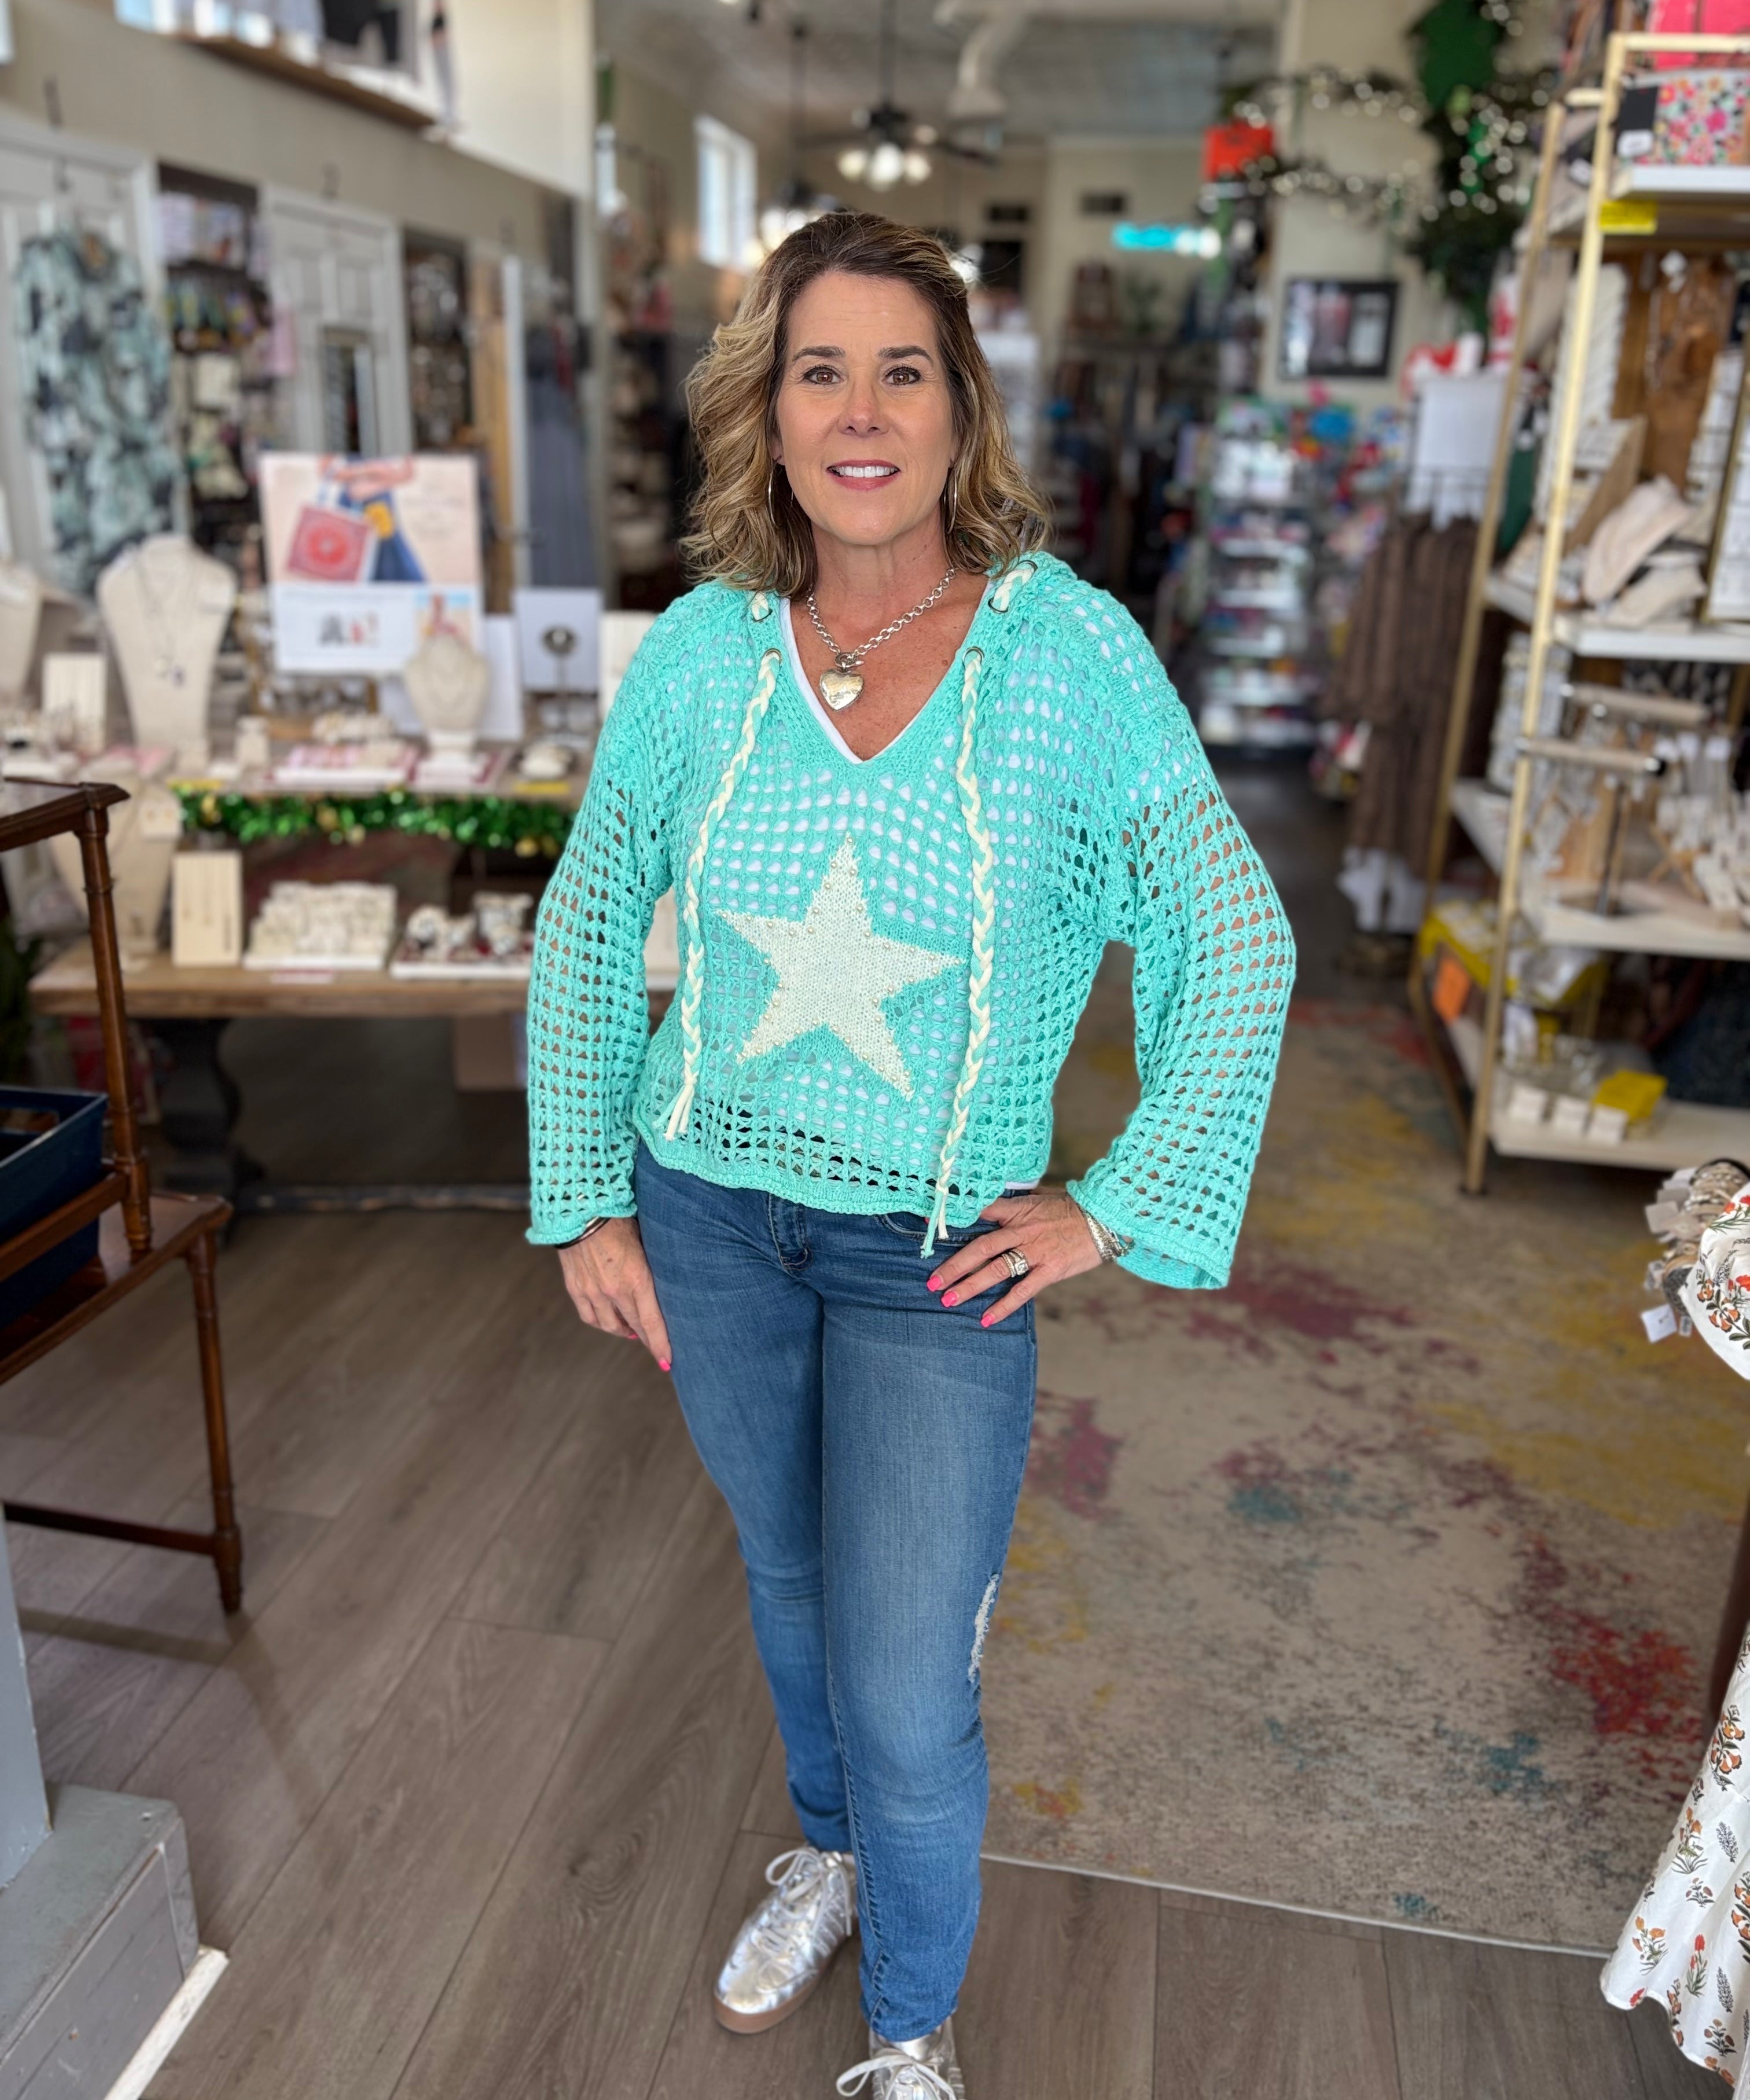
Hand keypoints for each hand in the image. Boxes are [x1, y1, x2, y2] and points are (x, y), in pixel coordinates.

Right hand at [557, 1218, 672, 1370]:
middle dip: (647, 1340)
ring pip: (610, 1325)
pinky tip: (610, 1321)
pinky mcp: (576, 1288)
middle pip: (634, 1326)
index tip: (668, 1362)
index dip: (660, 1345)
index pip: (652, 1322)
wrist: (581, 1207)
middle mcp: (614, 1290)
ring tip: (633, 1332)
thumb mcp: (647, 1241)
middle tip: (656, 1347)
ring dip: (624, 1331)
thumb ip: (653, 1268)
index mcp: (637, 1278)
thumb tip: (665, 1286)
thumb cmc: (621, 1218)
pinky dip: (602, 1322)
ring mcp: (592, 1291)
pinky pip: (590, 1317)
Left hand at [926, 1189, 1101, 1327]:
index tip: (927, 1225)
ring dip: (969, 1286)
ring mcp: (1035, 1251)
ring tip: (948, 1300)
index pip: (979, 1212)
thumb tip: (991, 1210)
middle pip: (979, 1248)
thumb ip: (1014, 1206)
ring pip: (995, 1270)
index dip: (953, 1217)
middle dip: (953, 1266)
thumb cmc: (1072, 1208)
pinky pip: (1022, 1290)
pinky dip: (1003, 1306)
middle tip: (932, 1282)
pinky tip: (986, 1319)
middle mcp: (1021, 1230)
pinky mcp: (1050, 1270)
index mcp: (1016, 1210)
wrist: (1105, 1216)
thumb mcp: (1039, 1200)